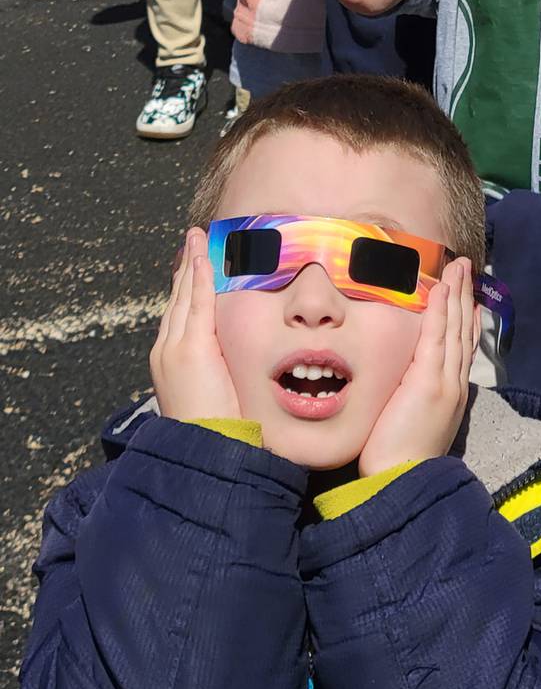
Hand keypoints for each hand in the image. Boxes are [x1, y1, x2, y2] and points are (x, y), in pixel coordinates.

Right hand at [150, 230, 242, 421]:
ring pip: (184, 295)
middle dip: (185, 268)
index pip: (176, 316)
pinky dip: (200, 275)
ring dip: (192, 263)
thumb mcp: (209, 398)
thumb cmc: (213, 432)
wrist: (202, 450)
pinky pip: (197, 302)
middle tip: (192, 241)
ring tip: (198, 238)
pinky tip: (204, 255)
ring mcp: (175, 348)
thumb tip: (227, 365)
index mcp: (168, 363)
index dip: (184, 288)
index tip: (190, 266)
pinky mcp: (192, 347)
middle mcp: (166, 351)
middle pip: (176, 299)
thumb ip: (215, 375)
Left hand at [358, 259, 475, 475]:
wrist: (402, 480)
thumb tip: (403, 379)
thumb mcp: (409, 420)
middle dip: (464, 297)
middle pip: (463, 331)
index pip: (462, 348)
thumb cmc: (397, 458)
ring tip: (457, 267)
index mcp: (450, 394)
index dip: (465, 319)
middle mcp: (454, 384)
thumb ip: (411, 395)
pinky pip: (438, 337)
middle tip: (465, 269)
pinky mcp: (430, 381)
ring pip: (455, 328)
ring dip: (456, 294)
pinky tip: (442, 289)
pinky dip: (442, 311)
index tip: (467, 297)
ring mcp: (446, 381)